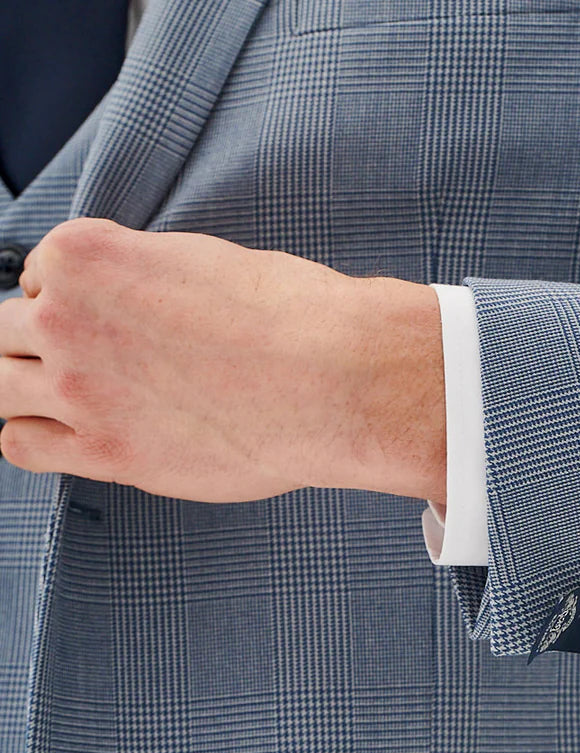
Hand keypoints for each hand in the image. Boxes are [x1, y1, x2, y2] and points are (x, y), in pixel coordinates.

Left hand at [0, 217, 446, 506]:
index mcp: (85, 256)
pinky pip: (20, 446)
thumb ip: (140, 282)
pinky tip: (70, 438)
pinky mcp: (106, 451)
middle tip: (85, 364)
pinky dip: (34, 440)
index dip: (70, 303)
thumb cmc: (286, 317)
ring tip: (76, 401)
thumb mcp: (197, 263)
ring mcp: (78, 389)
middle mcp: (66, 320)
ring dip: (29, 392)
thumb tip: (127, 309)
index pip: (36, 278)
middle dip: (38, 345)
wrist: (330, 378)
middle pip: (5, 333)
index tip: (107, 323)